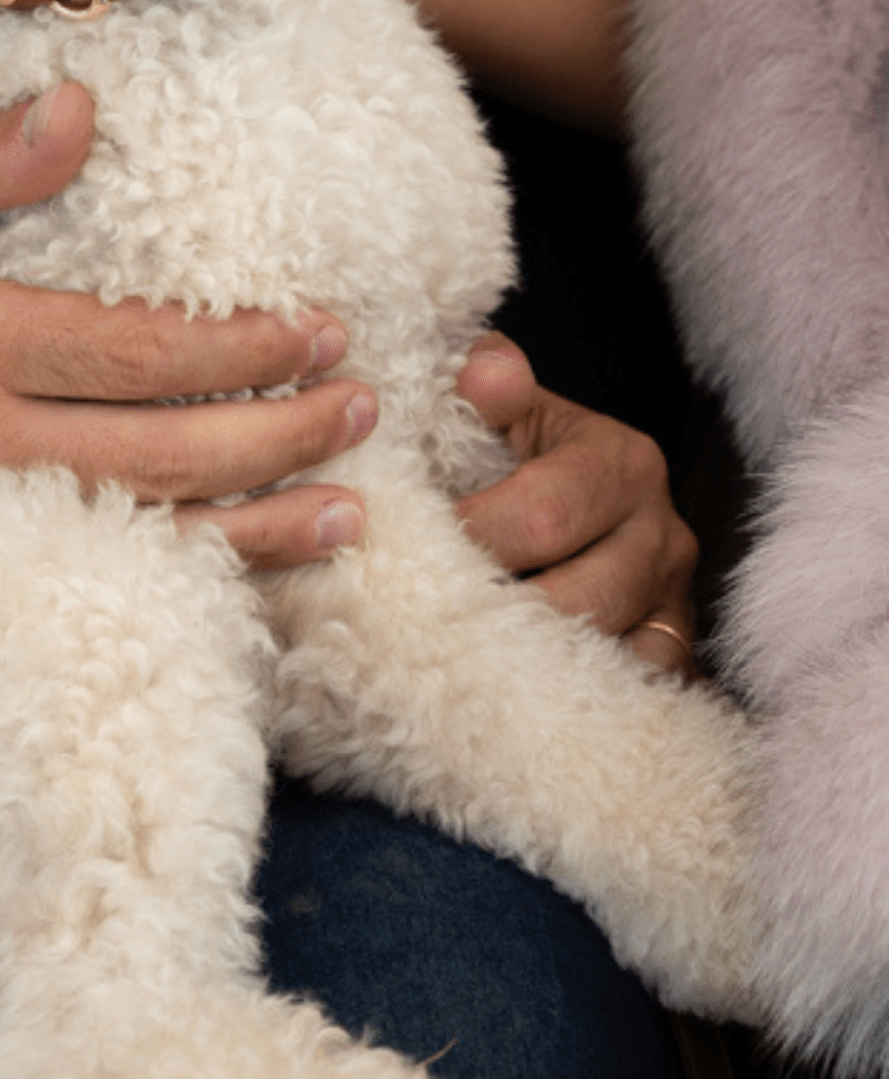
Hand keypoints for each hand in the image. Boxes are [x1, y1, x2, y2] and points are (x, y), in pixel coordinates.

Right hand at [0, 82, 373, 564]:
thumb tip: (81, 107)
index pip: (134, 354)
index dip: (240, 349)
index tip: (320, 330)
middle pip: (159, 455)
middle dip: (277, 436)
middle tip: (363, 407)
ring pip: (140, 539)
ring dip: (257, 530)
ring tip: (353, 513)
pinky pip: (96, 581)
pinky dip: (185, 584)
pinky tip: (255, 578)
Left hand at [454, 332, 697, 674]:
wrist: (573, 494)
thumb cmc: (519, 452)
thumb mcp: (505, 407)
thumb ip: (487, 380)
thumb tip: (480, 374)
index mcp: (621, 462)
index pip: (543, 515)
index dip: (470, 537)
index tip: (406, 547)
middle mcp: (663, 534)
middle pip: (574, 599)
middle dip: (491, 614)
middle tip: (420, 620)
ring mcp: (672, 604)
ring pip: (602, 659)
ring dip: (521, 666)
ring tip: (453, 661)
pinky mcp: (669, 658)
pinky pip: (626, 698)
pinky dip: (565, 703)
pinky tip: (503, 694)